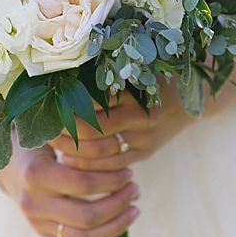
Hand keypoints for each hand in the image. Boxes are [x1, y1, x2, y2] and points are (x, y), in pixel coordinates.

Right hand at [0, 143, 138, 236]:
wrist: (6, 164)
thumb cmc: (33, 142)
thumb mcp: (46, 133)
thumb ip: (72, 135)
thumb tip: (107, 131)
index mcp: (36, 174)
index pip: (83, 184)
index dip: (112, 180)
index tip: (128, 172)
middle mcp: (34, 202)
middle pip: (86, 215)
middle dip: (118, 204)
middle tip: (135, 190)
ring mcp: (37, 222)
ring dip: (115, 226)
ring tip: (134, 210)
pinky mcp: (41, 234)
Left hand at [51, 88, 193, 171]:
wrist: (192, 97)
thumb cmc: (150, 77)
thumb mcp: (128, 70)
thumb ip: (99, 75)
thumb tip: (58, 79)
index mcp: (129, 90)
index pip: (88, 101)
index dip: (64, 106)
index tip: (43, 106)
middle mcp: (137, 115)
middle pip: (90, 129)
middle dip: (64, 132)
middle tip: (43, 130)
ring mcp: (143, 137)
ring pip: (100, 152)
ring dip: (73, 151)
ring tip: (54, 146)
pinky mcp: (145, 152)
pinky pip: (114, 165)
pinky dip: (91, 166)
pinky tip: (72, 161)